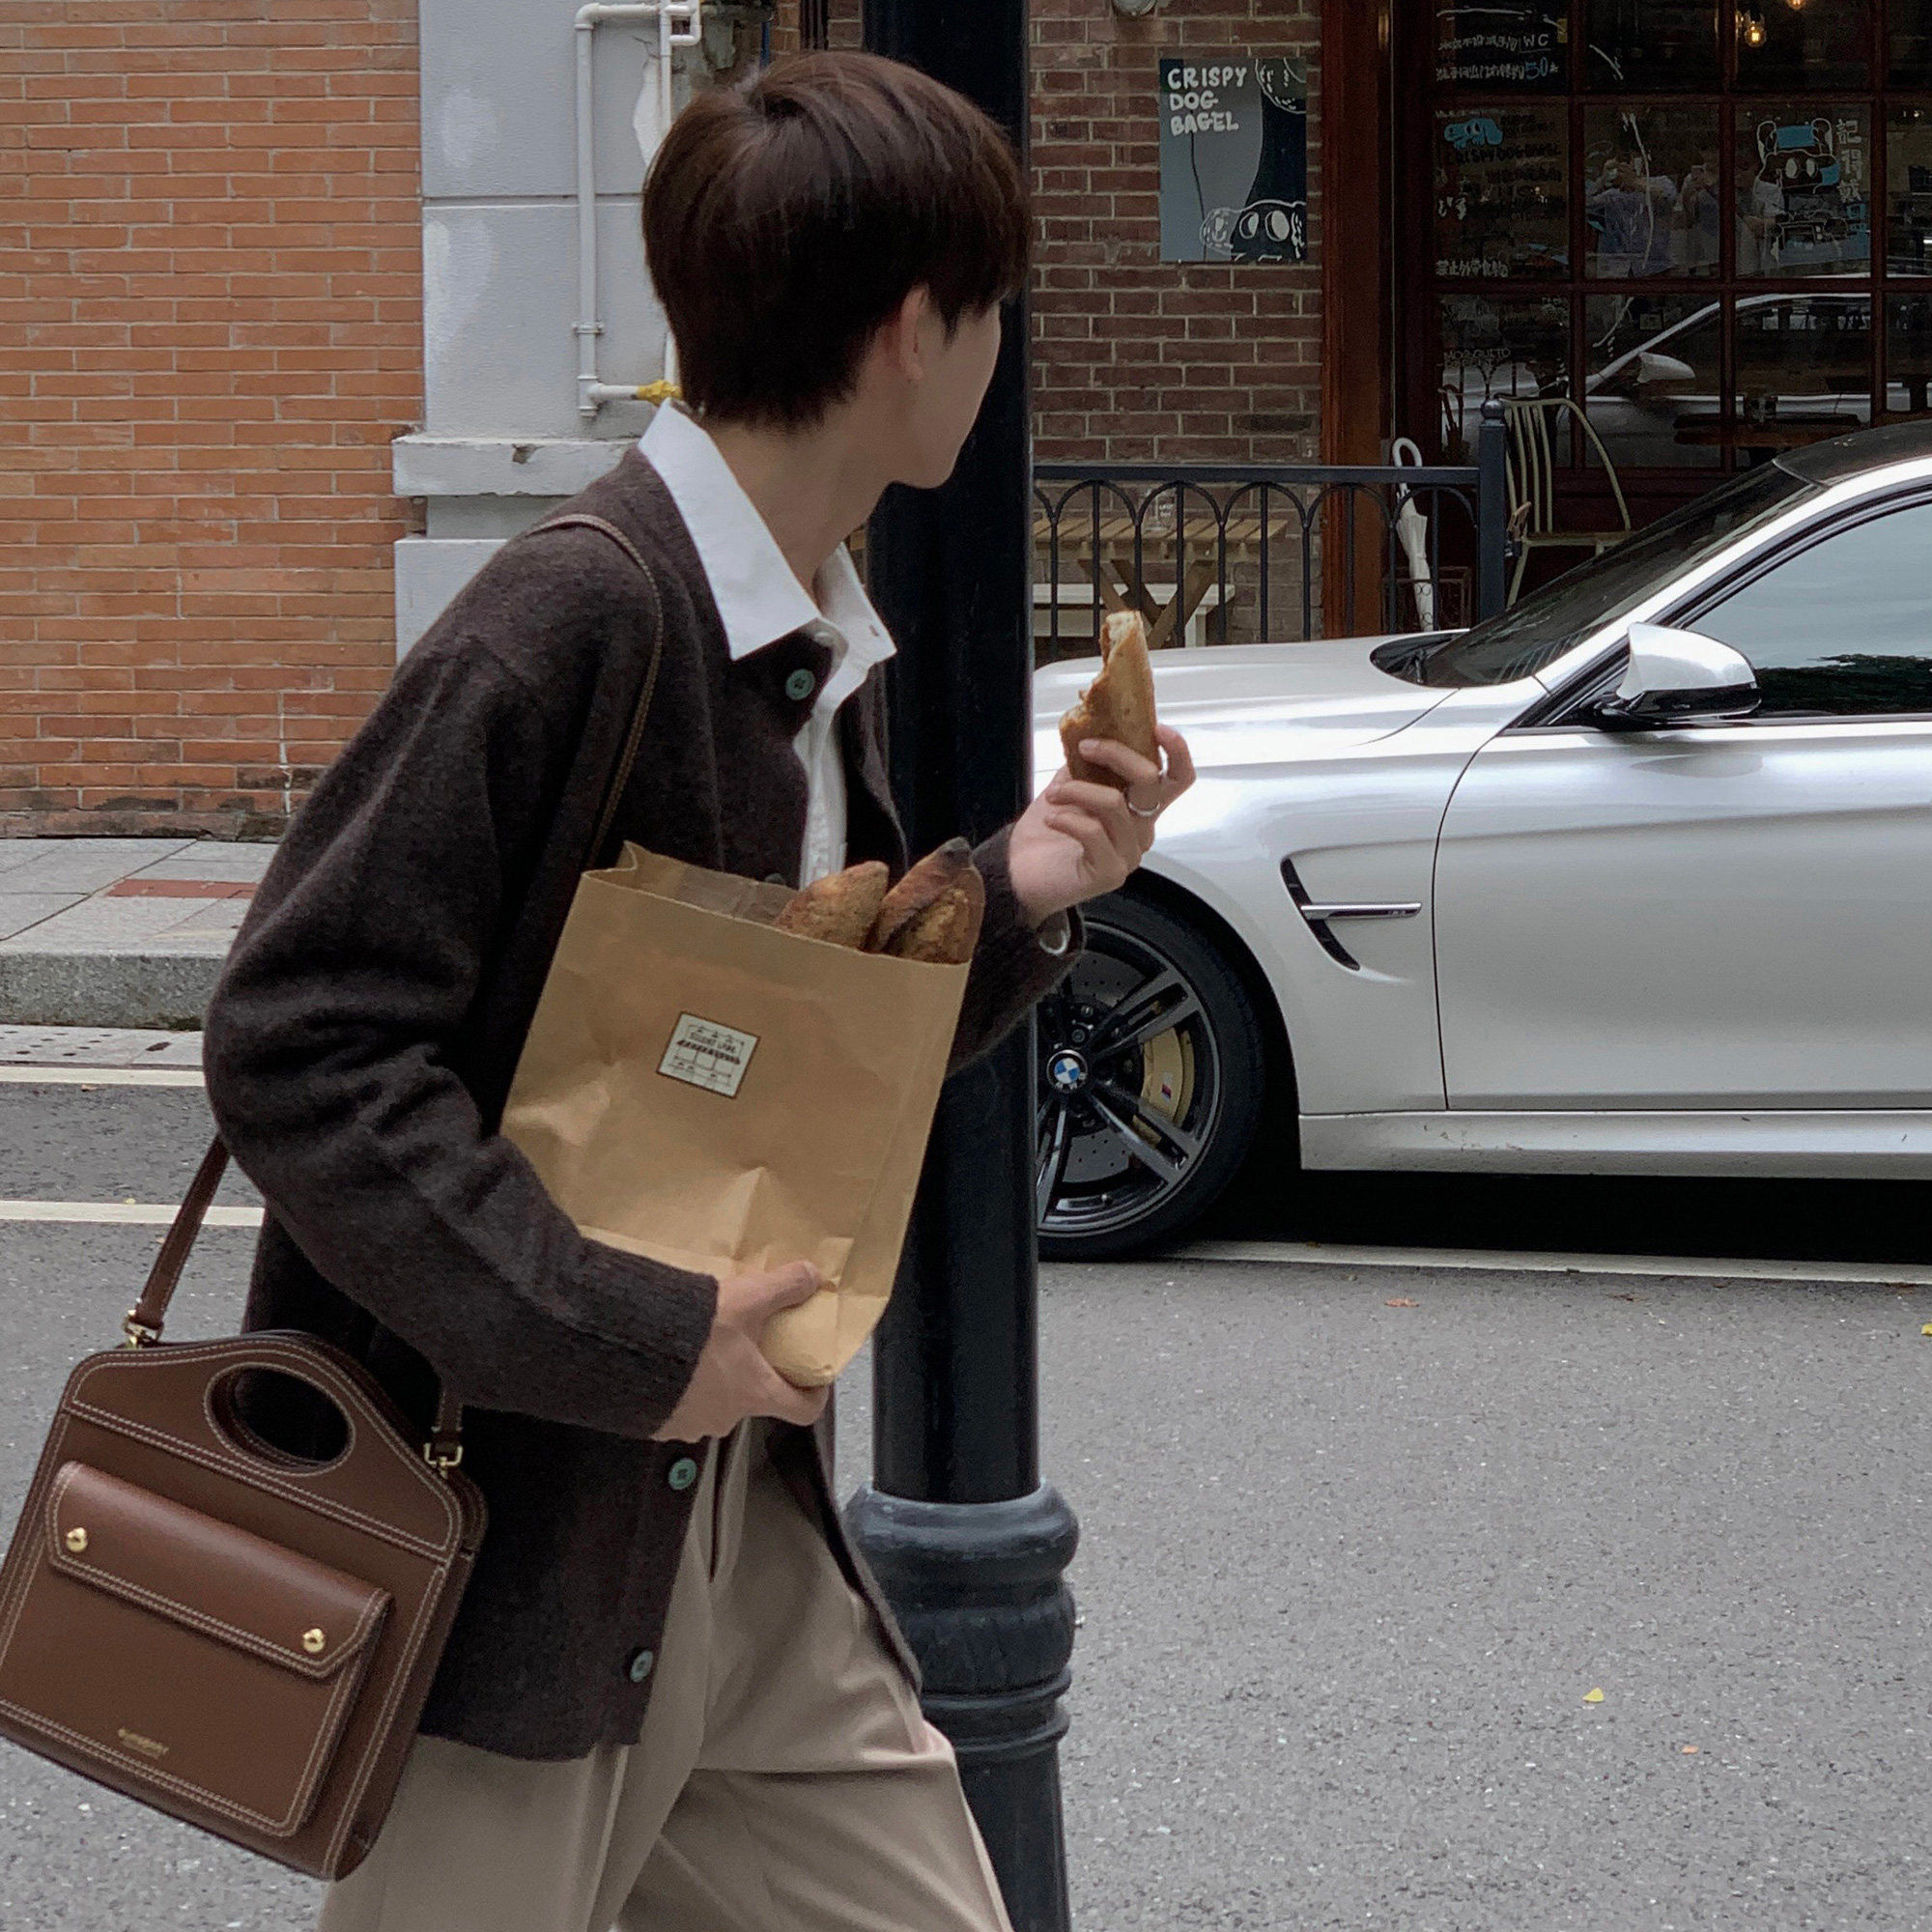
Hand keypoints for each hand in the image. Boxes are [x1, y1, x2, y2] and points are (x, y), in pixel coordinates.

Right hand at [652, 1261, 828, 1441]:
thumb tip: (811, 1276)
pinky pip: (677, 1405)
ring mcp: (689, 1424)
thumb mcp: (745, 1300)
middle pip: (753, 1398)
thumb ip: (783, 1287)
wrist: (625, 1350)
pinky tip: (668, 1358)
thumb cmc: (690, 1332)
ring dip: (712, 1378)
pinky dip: (679, 1386)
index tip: (812, 1376)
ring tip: (700, 1344)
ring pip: (713, 1401)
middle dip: (752, 1371)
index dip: (814, 1392)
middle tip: (745, 1341)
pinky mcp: (657, 1423)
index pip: (803, 1410)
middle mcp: (725, 1417)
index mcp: (755, 1393)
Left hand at [1008, 723, 1195, 924]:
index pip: (1177, 779)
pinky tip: (1053, 819)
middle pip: (1150, 782)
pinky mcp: (1110, 873)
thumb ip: (1086, 763)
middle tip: (1085, 748)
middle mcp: (1140, 830)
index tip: (1157, 728)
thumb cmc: (1046, 835)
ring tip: (1054, 795)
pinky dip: (1067, 818)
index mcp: (1138, 808)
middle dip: (1116, 754)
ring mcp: (1128, 853)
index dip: (1176, 752)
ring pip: (1114, 803)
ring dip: (1077, 790)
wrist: (1020, 874)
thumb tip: (1091, 733)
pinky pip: (1093, 832)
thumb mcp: (1068, 785)